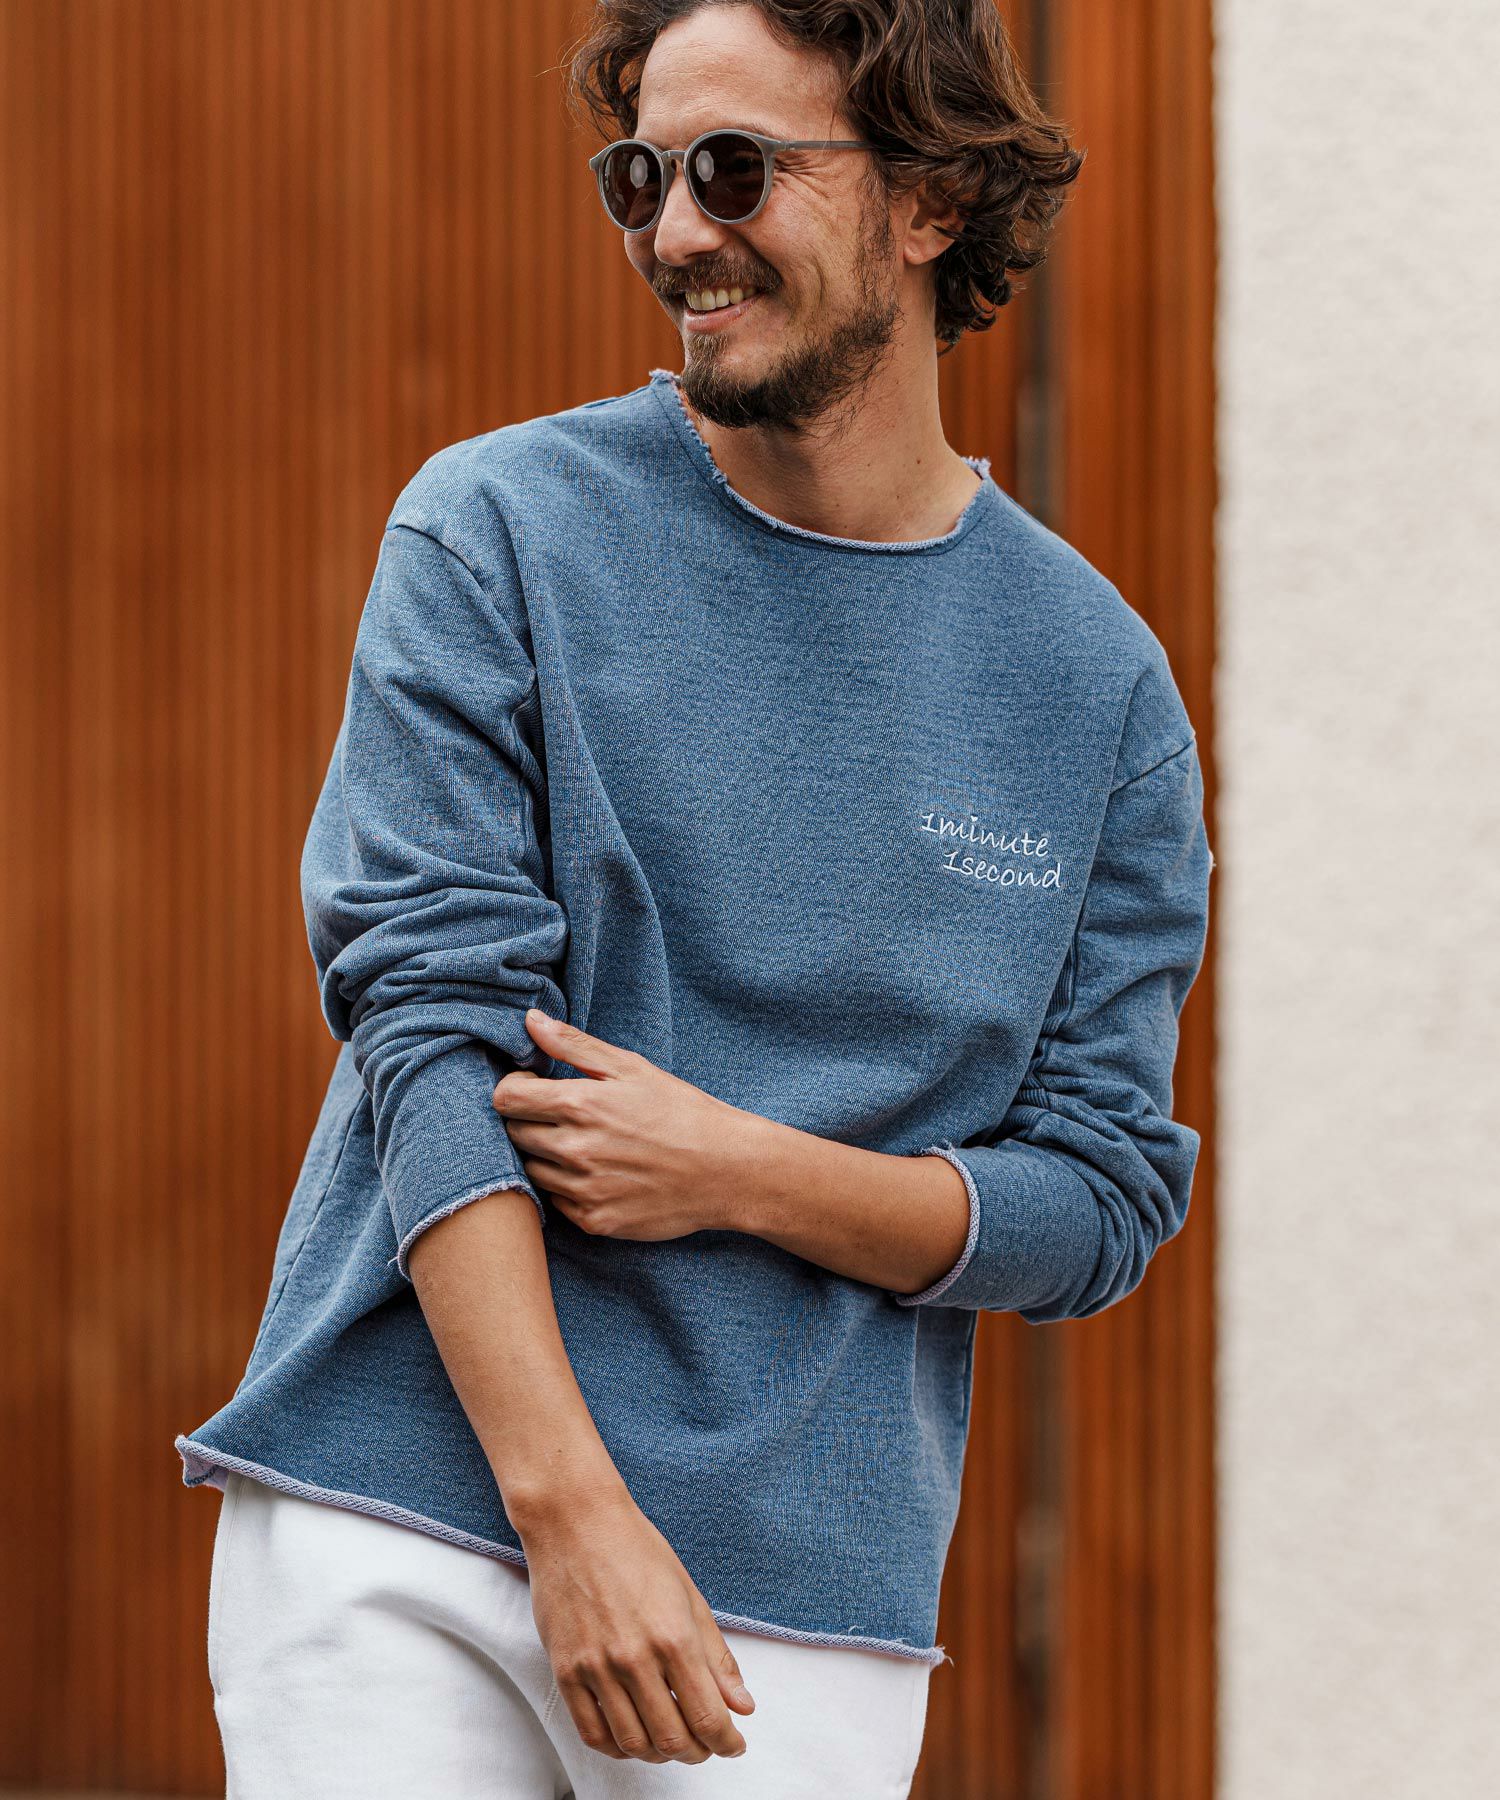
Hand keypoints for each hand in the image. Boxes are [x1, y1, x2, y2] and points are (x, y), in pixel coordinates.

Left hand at [492, 1009, 759, 1239]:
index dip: (515, 1088)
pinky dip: (567, 1188)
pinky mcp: (594, 1221)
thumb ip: (574, 1044)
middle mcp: (575, 1150)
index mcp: (580, 1104)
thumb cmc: (681, 1111)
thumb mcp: (631, 1067)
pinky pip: (556, 1202)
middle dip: (530, 1121)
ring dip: (545, 1157)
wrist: (726, 1169)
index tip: (537, 1087)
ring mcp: (583, 1190)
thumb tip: (529, 1020)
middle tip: (565, 1117)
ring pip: (530, 1171)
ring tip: (584, 1146)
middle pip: (513, 1134)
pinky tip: (598, 1173)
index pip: (505, 1097)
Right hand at [517, 1482, 755, 1763]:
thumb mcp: (689, 1595)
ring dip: (659, 1754)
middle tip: (705, 1745)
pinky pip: (592, 1732)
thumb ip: (716, 1656)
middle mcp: (635, 1658)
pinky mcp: (565, 1670)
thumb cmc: (636, 1549)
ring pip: (633, 1743)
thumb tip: (743, 1706)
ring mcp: (596, 1667)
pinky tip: (632, 1737)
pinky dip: (617, 1748)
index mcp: (674, 1636)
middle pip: (672, 1738)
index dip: (727, 1742)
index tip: (734, 1745)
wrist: (576, 1521)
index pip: (708, 1717)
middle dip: (697, 1752)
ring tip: (670, 1740)